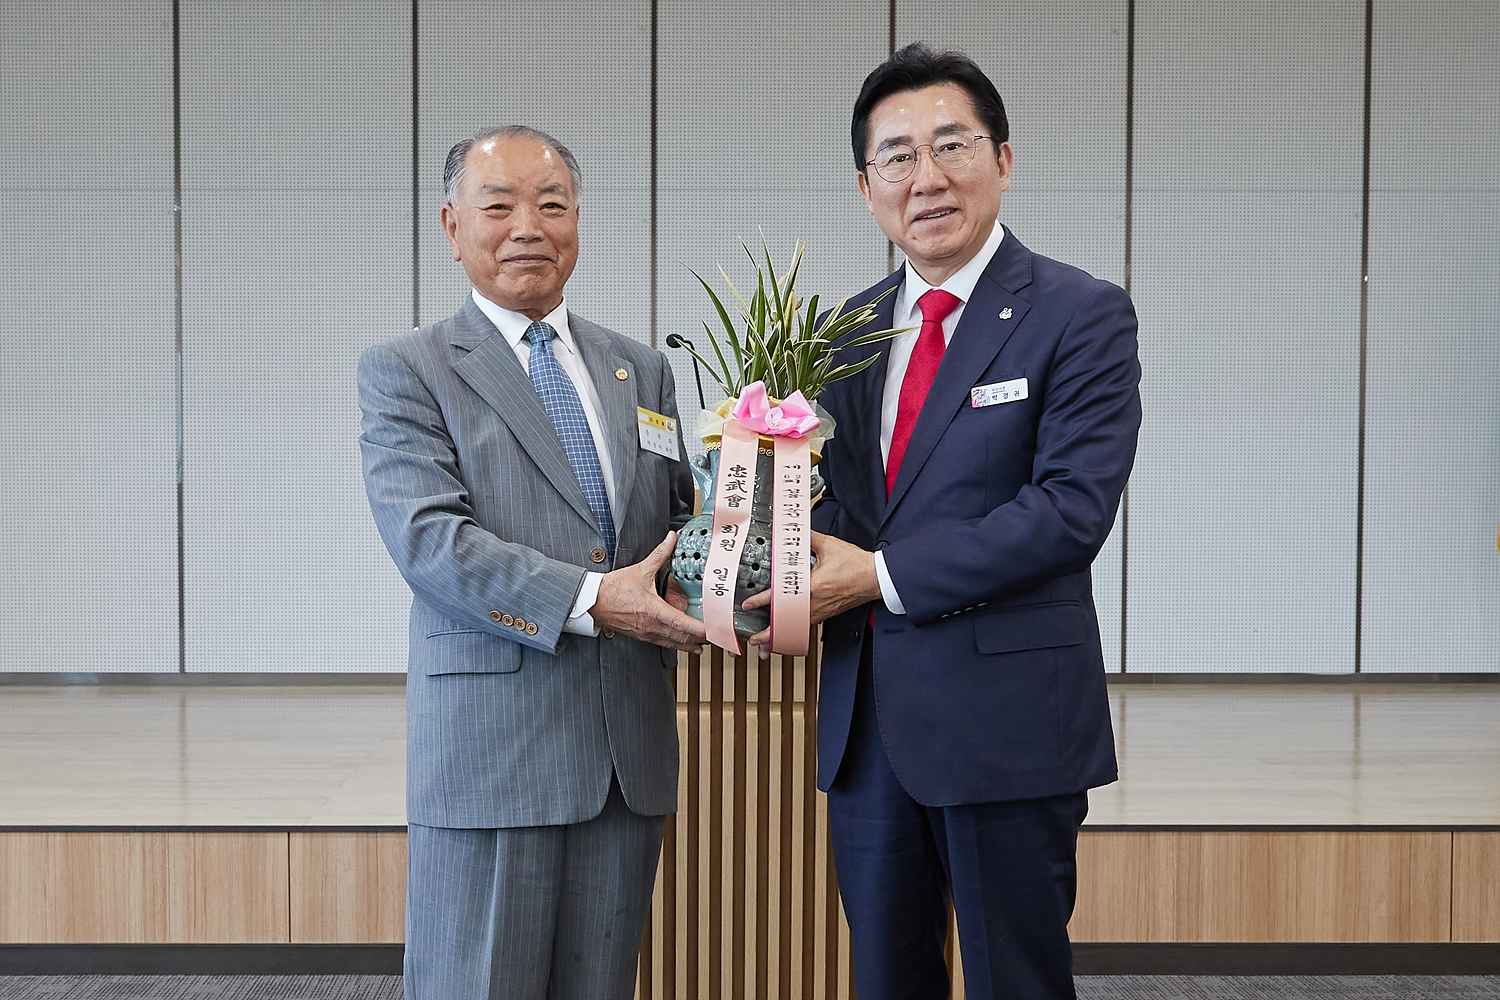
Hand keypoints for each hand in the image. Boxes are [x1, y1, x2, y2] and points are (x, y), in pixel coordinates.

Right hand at [593, 531, 706, 652]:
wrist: (592, 602)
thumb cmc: (613, 588)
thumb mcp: (640, 570)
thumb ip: (660, 554)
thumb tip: (672, 538)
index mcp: (653, 611)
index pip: (681, 624)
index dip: (699, 630)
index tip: (714, 630)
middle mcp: (652, 626)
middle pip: (682, 639)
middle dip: (701, 639)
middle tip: (717, 636)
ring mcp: (647, 634)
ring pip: (674, 644)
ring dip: (691, 645)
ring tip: (706, 644)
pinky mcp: (642, 636)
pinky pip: (664, 643)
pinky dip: (678, 644)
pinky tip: (686, 644)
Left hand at [743, 531, 879, 653]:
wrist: (876, 577)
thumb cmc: (856, 564)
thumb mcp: (829, 546)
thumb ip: (808, 538)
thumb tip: (795, 530)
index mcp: (812, 586)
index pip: (781, 596)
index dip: (762, 601)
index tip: (748, 604)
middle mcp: (815, 603)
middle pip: (786, 621)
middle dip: (768, 632)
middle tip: (753, 638)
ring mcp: (821, 611)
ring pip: (795, 627)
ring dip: (780, 636)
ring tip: (765, 643)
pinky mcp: (827, 613)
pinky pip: (806, 625)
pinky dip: (793, 631)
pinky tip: (786, 632)